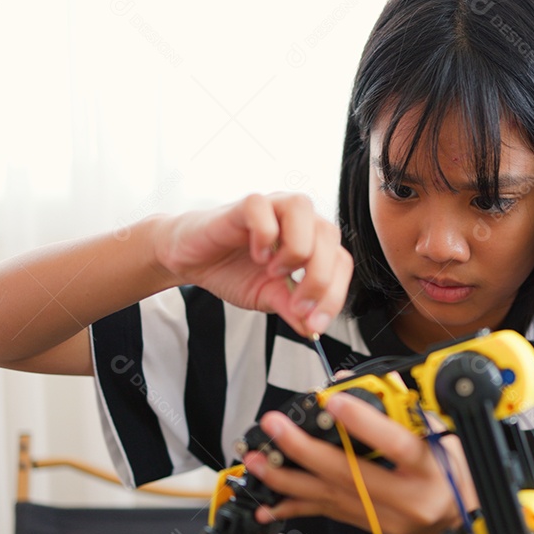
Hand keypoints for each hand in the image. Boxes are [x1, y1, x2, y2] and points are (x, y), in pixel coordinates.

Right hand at [153, 192, 351, 336]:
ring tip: (274, 272)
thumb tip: (313, 328)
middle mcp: (298, 219)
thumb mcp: (268, 298)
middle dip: (317, 279)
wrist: (192, 261)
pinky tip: (256, 255)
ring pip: (304, 212)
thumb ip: (293, 310)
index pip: (341, 261)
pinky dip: (264, 236)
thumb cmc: (232, 271)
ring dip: (295, 250)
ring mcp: (273, 206)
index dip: (334, 294)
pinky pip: (264, 209)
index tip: (316, 323)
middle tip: (296, 305)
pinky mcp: (246, 204)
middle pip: (329, 238)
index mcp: (312, 240)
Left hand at [242, 391, 478, 533]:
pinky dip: (295, 506)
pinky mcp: (370, 526)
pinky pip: (327, 514)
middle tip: (275, 428)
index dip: (363, 422)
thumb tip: (350, 382)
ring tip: (258, 461)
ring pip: (329, 496)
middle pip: (349, 474)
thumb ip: (400, 405)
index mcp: (430, 466)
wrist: (467, 517)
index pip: (396, 443)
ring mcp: (385, 517)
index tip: (334, 401)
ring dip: (288, 478)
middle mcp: (406, 496)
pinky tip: (269, 504)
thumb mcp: (442, 429)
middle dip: (303, 449)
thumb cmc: (455, 469)